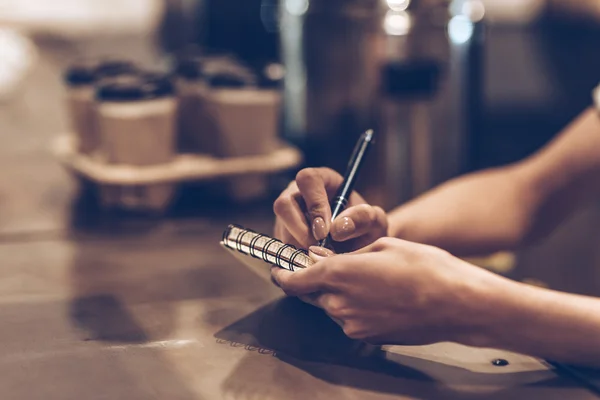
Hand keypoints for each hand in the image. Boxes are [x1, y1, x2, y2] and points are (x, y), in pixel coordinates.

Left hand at [271, 238, 506, 345]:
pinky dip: (355, 307)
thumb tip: (320, 257)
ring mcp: (353, 324)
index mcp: (339, 274)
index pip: (294, 280)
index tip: (279, 269)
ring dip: (340, 294)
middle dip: (318, 280)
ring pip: (332, 306)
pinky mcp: (367, 337)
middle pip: (313, 293)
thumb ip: (345, 254)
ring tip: (371, 280)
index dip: (283, 273)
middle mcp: (340, 303)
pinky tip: (380, 296)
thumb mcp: (382, 246)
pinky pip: (350, 320)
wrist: (458, 303)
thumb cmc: (425, 267)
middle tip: (340, 266)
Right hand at [273, 167, 387, 251]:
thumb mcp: (375, 222)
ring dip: (299, 247)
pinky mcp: (281, 236)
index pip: (307, 180)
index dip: (314, 204)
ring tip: (322, 257)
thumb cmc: (366, 229)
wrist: (359, 250)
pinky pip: (279, 247)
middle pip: (283, 204)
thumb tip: (337, 228)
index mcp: (321, 180)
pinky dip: (295, 259)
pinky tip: (315, 263)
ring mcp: (287, 216)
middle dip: (300, 231)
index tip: (325, 231)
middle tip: (320, 249)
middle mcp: (298, 194)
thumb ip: (363, 218)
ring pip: (280, 229)